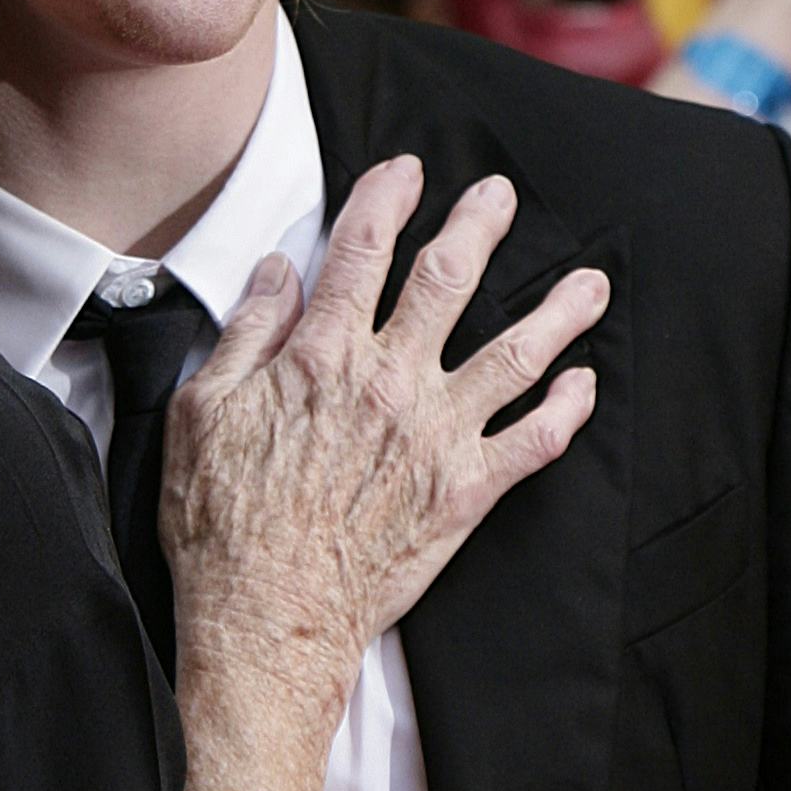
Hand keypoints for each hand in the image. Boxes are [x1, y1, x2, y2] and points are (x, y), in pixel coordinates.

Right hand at [165, 158, 606, 717]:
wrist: (266, 619)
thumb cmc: (223, 524)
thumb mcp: (201, 412)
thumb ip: (247, 335)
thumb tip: (277, 273)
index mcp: (322, 356)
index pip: (361, 250)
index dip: (386, 198)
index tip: (406, 171)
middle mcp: (390, 383)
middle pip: (448, 280)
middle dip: (479, 227)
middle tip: (500, 196)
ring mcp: (436, 438)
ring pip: (513, 354)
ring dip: (556, 312)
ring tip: (590, 283)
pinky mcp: (464, 494)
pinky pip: (534, 443)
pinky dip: (567, 411)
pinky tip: (585, 384)